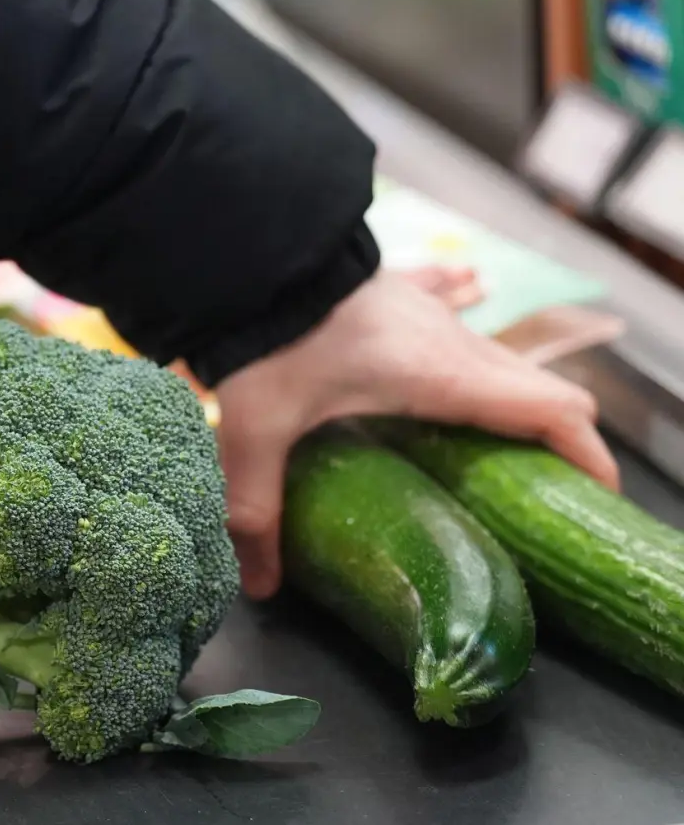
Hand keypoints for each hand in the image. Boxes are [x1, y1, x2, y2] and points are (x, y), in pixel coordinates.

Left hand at [214, 269, 618, 599]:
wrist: (250, 255)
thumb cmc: (267, 341)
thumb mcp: (257, 433)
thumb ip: (259, 510)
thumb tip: (262, 585)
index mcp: (444, 378)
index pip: (553, 412)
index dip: (588, 456)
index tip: (591, 496)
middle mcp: (454, 342)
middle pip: (540, 389)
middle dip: (554, 438)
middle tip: (534, 489)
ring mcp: (430, 309)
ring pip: (499, 353)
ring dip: (512, 389)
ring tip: (495, 433)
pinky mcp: (399, 287)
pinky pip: (453, 298)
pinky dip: (470, 312)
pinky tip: (468, 302)